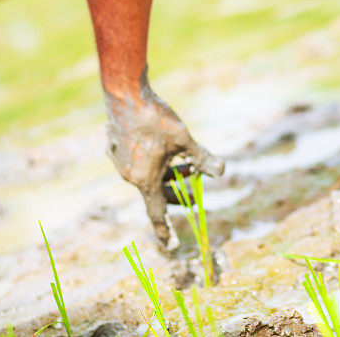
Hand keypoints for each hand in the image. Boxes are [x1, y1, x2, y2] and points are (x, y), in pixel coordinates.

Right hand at [104, 75, 223, 249]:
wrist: (125, 93)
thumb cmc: (155, 118)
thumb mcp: (184, 139)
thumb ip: (202, 157)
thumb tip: (222, 171)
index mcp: (145, 180)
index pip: (156, 213)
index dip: (165, 230)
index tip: (170, 245)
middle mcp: (130, 175)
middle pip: (157, 193)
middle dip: (178, 196)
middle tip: (196, 198)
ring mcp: (121, 162)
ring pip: (149, 176)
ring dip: (169, 176)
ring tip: (190, 166)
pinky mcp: (118, 148)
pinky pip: (140, 163)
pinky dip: (157, 163)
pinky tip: (167, 148)